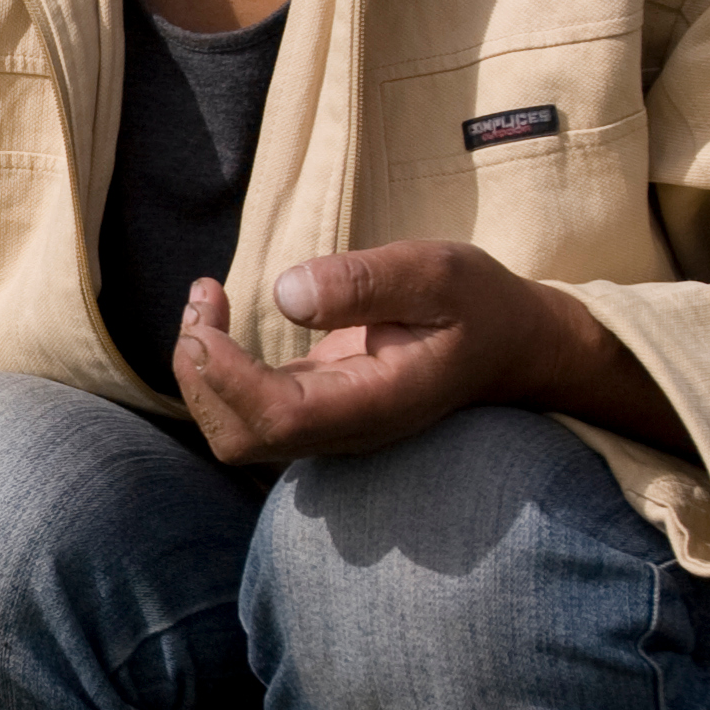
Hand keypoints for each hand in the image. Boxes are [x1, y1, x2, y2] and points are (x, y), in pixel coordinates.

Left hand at [169, 242, 693, 467]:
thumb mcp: (437, 272)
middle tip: (204, 296)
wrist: (510, 345)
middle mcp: (345, 430)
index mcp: (376, 404)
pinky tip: (216, 314)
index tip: (210, 314)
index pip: (278, 419)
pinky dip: (215, 367)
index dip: (226, 376)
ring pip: (235, 431)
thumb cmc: (478, 303)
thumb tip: (285, 294)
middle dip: (200, 373)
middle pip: (241, 438)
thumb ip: (366, 282)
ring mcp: (328, 427)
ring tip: (205, 298)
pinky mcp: (314, 410)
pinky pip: (245, 409)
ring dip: (200, 369)